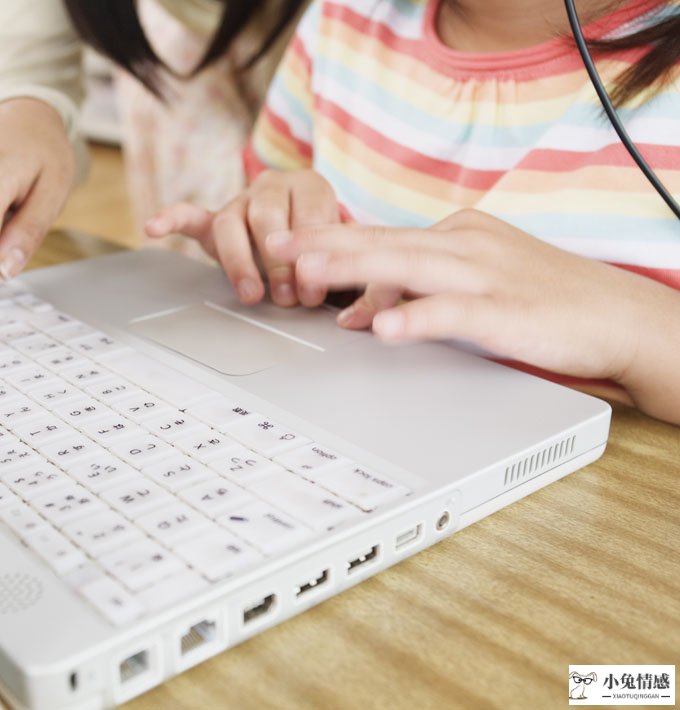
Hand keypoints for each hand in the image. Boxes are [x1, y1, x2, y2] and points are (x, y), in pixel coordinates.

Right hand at [145, 169, 340, 307]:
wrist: (304, 236)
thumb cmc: (324, 246)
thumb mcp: (341, 249)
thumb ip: (338, 262)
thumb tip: (338, 293)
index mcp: (310, 186)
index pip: (309, 214)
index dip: (312, 254)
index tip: (314, 291)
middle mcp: (272, 186)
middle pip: (267, 215)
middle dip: (278, 261)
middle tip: (288, 297)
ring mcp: (240, 201)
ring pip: (230, 222)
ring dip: (240, 261)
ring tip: (250, 294)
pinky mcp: (214, 219)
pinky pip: (189, 215)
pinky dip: (170, 219)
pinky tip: (153, 227)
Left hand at [267, 208, 664, 384]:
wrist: (619, 317)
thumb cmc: (543, 301)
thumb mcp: (470, 290)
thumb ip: (413, 296)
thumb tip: (358, 315)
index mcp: (456, 236)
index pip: (381, 240)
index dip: (330, 243)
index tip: (285, 243)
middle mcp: (465, 245)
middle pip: (383, 242)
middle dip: (324, 243)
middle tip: (275, 244)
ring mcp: (485, 275)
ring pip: (408, 266)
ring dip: (354, 269)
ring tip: (308, 270)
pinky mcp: (506, 311)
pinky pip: (453, 313)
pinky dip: (416, 316)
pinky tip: (384, 326)